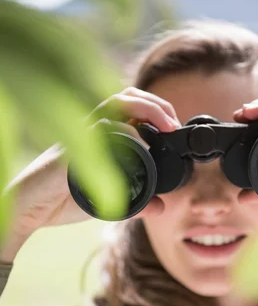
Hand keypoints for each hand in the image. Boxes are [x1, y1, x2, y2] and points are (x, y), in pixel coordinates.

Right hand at [1, 88, 180, 261]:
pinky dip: (127, 132)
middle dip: (157, 104)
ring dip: (147, 108)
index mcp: (100, 134)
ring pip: (116, 103)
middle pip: (127, 96)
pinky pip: (102, 129)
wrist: (33, 209)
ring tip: (167, 126)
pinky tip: (144, 143)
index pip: (130, 106)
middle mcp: (91, 127)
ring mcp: (81, 133)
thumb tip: (160, 207)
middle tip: (175, 124)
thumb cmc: (64, 198)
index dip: (156, 109)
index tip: (175, 129)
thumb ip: (136, 202)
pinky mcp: (74, 146)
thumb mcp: (109, 200)